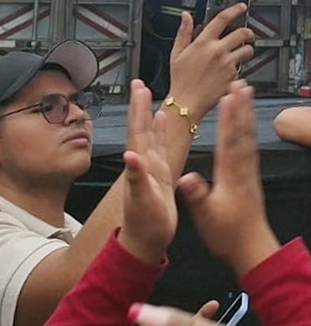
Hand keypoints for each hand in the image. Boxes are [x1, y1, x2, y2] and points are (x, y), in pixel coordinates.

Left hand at [118, 80, 178, 264]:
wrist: (146, 242)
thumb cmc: (145, 225)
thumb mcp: (142, 202)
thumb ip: (136, 179)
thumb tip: (130, 156)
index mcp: (140, 166)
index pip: (138, 131)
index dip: (138, 109)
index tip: (139, 87)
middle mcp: (143, 163)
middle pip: (141, 128)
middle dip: (140, 105)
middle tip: (140, 84)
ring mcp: (151, 168)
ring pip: (151, 135)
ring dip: (150, 116)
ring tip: (152, 97)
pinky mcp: (160, 175)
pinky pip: (161, 147)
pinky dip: (161, 133)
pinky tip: (164, 124)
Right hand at [167, 5, 255, 119]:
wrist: (187, 103)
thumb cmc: (180, 79)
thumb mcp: (177, 53)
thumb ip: (184, 32)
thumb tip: (186, 16)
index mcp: (203, 42)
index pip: (222, 19)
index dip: (234, 9)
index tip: (241, 7)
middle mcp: (218, 51)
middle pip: (242, 33)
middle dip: (248, 32)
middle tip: (247, 34)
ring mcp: (228, 64)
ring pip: (248, 49)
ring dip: (247, 49)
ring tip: (240, 53)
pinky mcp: (234, 76)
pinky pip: (242, 67)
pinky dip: (239, 66)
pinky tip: (229, 70)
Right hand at [177, 83, 280, 277]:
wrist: (252, 247)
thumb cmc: (227, 234)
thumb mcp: (207, 217)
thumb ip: (197, 196)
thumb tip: (186, 178)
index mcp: (231, 174)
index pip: (230, 139)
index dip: (230, 116)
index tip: (230, 95)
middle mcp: (243, 168)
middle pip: (242, 131)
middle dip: (241, 106)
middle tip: (242, 82)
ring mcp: (249, 172)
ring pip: (248, 137)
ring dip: (246, 114)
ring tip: (246, 94)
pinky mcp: (251, 177)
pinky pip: (250, 147)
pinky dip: (247, 131)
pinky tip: (246, 126)